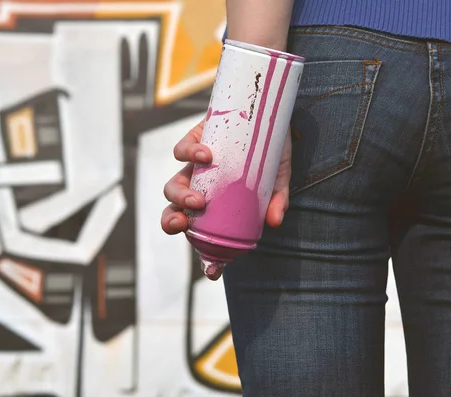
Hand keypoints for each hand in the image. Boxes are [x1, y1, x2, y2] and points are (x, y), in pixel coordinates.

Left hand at [160, 120, 292, 234]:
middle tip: (189, 220)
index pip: (187, 218)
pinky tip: (207, 156)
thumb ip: (276, 199)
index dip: (179, 227)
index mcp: (210, 197)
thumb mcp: (277, 178)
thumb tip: (275, 222)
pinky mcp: (195, 137)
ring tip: (199, 201)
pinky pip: (182, 149)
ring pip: (173, 183)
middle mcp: (197, 183)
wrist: (270, 113)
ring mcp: (194, 163)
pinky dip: (189, 154)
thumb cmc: (269, 152)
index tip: (195, 243)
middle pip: (175, 207)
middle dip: (174, 216)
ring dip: (179, 195)